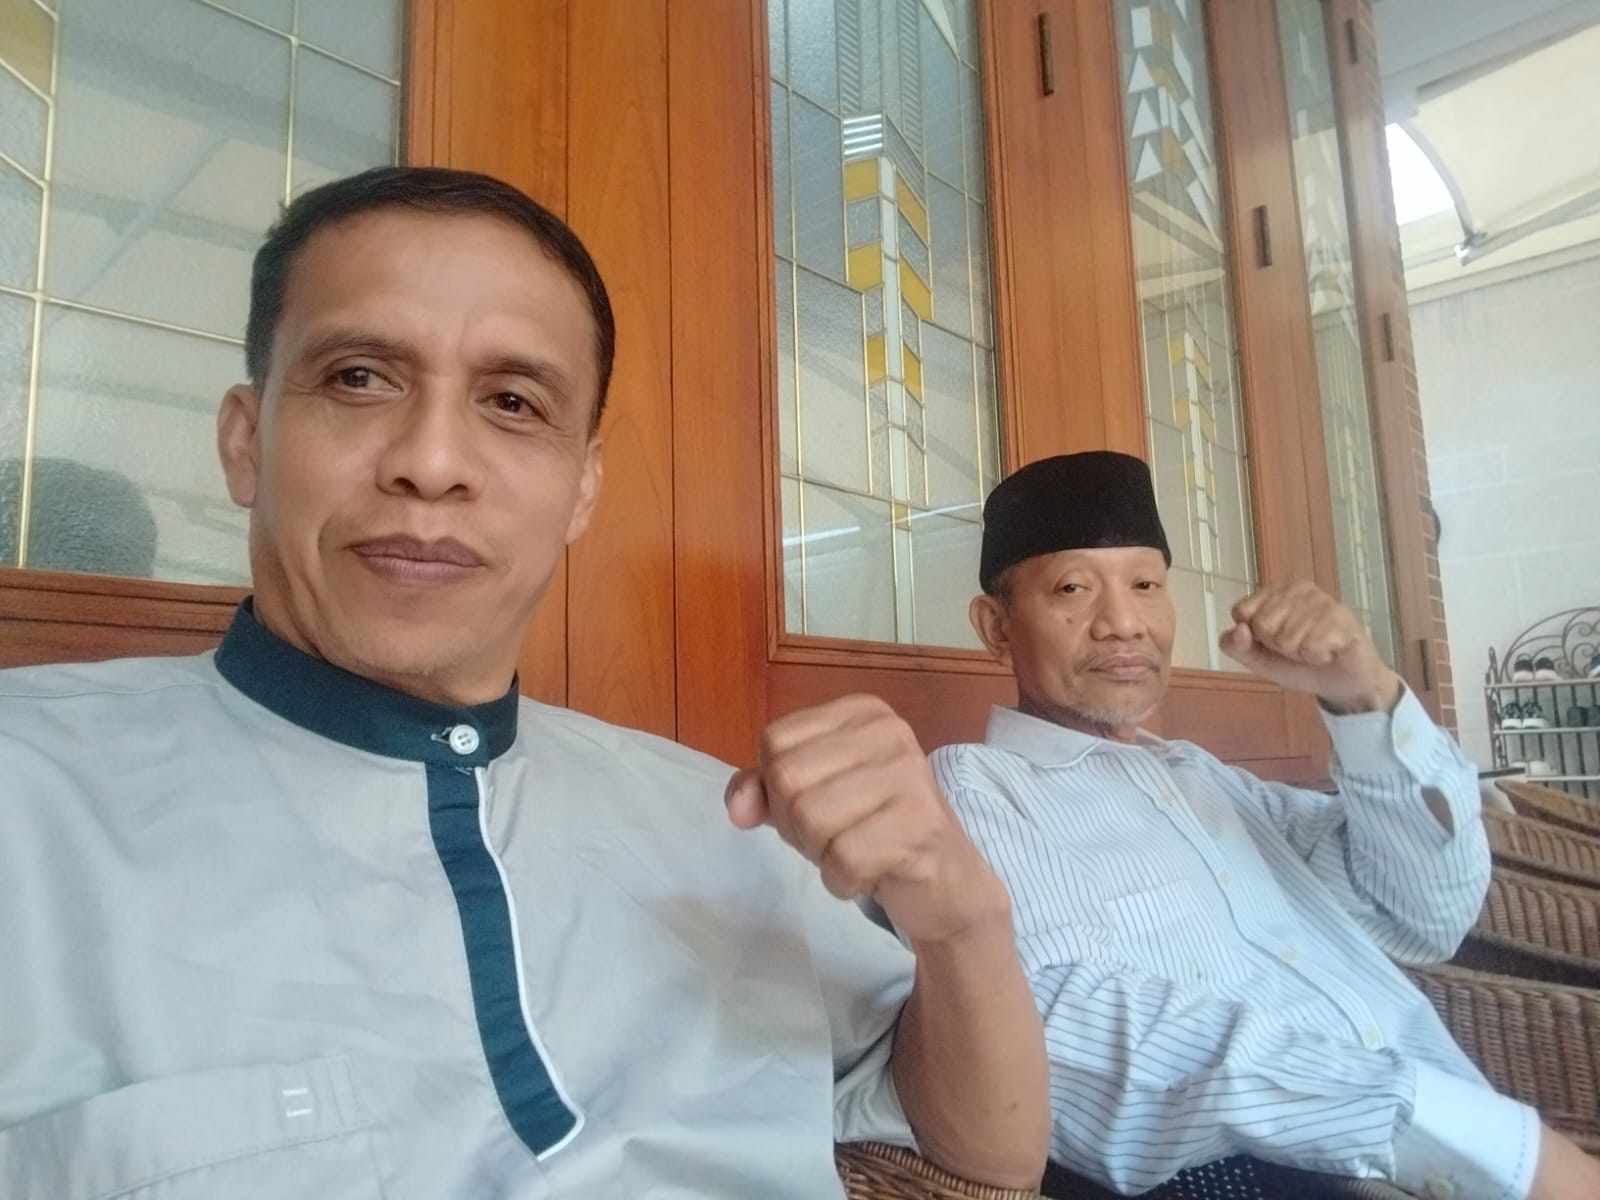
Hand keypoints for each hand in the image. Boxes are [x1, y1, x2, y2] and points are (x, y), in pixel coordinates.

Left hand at [724, 694, 1008, 945]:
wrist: (945, 882)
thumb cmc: (871, 830)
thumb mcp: (809, 798)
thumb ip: (764, 789)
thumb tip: (738, 806)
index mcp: (861, 712)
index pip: (775, 743)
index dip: (778, 788)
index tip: (820, 804)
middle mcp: (889, 731)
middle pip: (787, 779)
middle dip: (797, 825)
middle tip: (838, 836)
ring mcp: (909, 775)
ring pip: (810, 819)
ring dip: (821, 854)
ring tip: (856, 852)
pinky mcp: (921, 825)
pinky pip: (842, 860)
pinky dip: (842, 881)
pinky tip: (871, 874)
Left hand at [1219, 582, 1401, 712]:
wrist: (1342, 685)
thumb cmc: (1299, 665)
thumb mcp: (1259, 659)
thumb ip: (1236, 646)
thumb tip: (1238, 628)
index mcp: (1275, 593)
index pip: (1242, 611)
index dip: (1254, 636)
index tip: (1272, 641)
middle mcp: (1299, 590)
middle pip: (1263, 624)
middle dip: (1278, 646)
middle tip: (1298, 647)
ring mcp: (1322, 601)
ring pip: (1287, 637)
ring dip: (1300, 654)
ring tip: (1315, 650)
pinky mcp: (1342, 617)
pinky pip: (1311, 645)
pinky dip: (1317, 657)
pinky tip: (1330, 652)